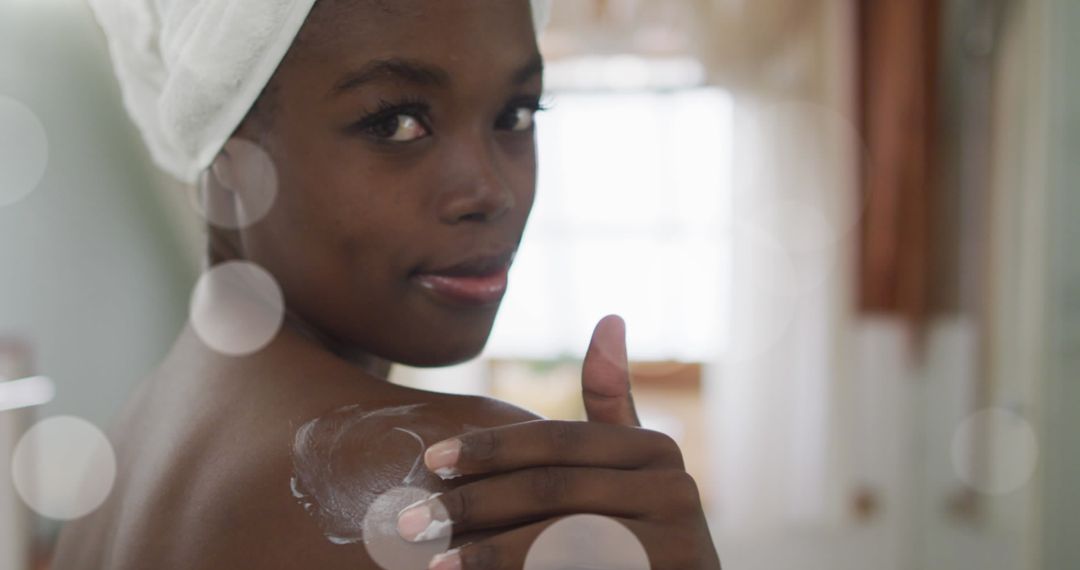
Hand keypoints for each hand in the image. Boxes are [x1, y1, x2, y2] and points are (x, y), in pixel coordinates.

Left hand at [397, 316, 721, 569]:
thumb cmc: (638, 532)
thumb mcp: (626, 467)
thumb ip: (610, 404)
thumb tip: (610, 317)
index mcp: (656, 448)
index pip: (559, 441)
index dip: (492, 448)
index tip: (430, 461)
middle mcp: (677, 489)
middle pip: (552, 489)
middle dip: (475, 505)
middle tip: (410, 522)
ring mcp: (679, 542)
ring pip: (559, 540)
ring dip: (489, 554)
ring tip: (433, 564)